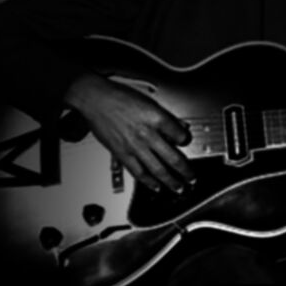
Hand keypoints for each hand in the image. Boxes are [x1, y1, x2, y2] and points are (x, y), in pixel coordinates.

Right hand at [65, 73, 193, 192]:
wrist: (94, 98)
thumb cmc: (118, 97)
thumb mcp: (148, 101)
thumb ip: (166, 117)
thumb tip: (181, 126)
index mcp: (156, 118)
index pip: (179, 135)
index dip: (185, 141)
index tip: (187, 144)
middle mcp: (147, 134)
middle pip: (172, 157)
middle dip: (184, 171)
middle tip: (191, 178)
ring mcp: (135, 146)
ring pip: (157, 169)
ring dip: (170, 181)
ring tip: (179, 188)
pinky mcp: (122, 154)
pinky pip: (138, 172)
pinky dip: (149, 182)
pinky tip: (156, 187)